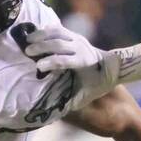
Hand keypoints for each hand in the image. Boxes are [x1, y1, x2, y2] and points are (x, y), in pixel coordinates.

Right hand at [23, 28, 140, 97]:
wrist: (113, 66)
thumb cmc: (98, 84)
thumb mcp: (87, 95)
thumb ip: (71, 101)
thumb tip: (53, 111)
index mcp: (83, 62)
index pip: (64, 60)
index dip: (50, 63)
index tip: (38, 67)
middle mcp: (80, 48)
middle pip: (58, 44)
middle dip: (41, 47)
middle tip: (27, 52)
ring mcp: (78, 39)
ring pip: (57, 32)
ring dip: (41, 35)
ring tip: (27, 40)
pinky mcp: (75, 35)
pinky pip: (59, 29)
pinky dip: (46, 30)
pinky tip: (35, 34)